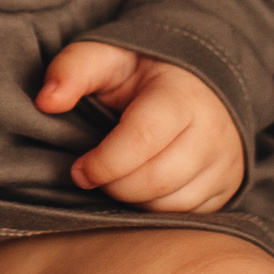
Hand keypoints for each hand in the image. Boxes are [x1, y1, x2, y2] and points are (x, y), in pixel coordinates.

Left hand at [37, 42, 245, 210]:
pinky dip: (156, 209)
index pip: (142, 140)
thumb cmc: (143, 72)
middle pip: (156, 179)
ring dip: (133, 199)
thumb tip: (46, 101)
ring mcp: (225, 162)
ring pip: (172, 205)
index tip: (79, 168)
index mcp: (182, 96)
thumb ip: (73, 70)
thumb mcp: (107, 57)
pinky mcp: (228, 186)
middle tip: (95, 173)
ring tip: (119, 176)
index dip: (103, 162)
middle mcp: (213, 131)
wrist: (199, 80)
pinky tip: (141, 186)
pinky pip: (187, 217)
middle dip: (114, 185)